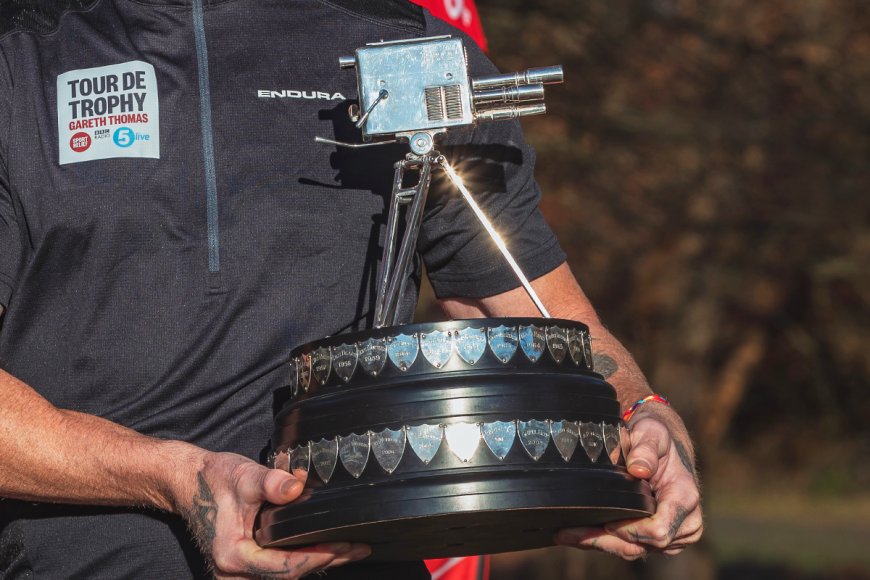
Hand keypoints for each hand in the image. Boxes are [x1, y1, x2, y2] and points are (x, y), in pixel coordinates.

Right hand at [177, 451, 369, 577]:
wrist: (188, 483)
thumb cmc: (213, 479)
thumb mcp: (242, 475)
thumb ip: (269, 482)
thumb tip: (297, 486)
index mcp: (233, 555)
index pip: (283, 566)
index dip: (315, 558)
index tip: (342, 545)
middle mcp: (234, 573)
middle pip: (288, 577)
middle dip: (325, 561)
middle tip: (359, 547)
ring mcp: (238, 573)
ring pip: (284, 576)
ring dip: (317, 562)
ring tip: (351, 549)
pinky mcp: (246, 566)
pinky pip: (278, 570)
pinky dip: (302, 559)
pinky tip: (326, 548)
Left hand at [555, 411, 702, 558]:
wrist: (663, 446)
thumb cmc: (656, 437)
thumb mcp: (652, 432)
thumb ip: (646, 448)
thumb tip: (638, 468)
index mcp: (684, 497)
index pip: (658, 530)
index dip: (630, 530)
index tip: (606, 521)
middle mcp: (684, 521)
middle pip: (641, 546)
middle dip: (603, 540)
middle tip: (567, 532)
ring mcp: (673, 534)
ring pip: (633, 550)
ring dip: (599, 543)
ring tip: (566, 534)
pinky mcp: (660, 539)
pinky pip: (631, 547)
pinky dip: (605, 541)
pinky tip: (579, 533)